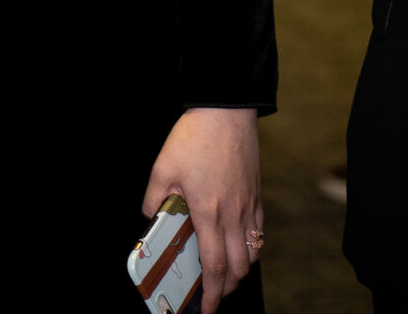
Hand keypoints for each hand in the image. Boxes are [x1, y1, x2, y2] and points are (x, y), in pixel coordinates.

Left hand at [141, 107, 261, 304]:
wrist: (226, 112)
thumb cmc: (194, 137)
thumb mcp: (162, 166)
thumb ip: (154, 198)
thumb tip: (149, 218)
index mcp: (208, 212)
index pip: (213, 266)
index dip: (211, 294)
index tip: (206, 309)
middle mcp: (232, 214)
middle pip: (237, 268)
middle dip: (226, 289)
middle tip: (213, 296)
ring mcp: (248, 206)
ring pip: (251, 253)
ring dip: (240, 271)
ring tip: (225, 276)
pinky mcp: (256, 195)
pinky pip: (258, 232)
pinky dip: (251, 247)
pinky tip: (239, 247)